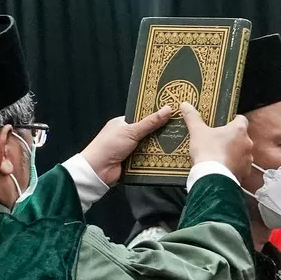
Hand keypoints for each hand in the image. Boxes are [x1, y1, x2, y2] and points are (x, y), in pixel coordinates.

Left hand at [76, 102, 249, 187]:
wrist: (97, 171)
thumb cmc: (109, 145)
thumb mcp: (131, 131)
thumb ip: (150, 122)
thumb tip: (168, 108)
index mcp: (124, 122)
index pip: (144, 115)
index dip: (158, 114)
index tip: (174, 112)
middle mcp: (128, 134)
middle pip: (150, 131)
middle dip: (163, 131)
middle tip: (183, 127)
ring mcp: (131, 149)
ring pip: (151, 145)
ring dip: (161, 145)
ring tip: (182, 141)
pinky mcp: (134, 162)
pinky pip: (149, 157)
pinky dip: (157, 157)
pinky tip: (173, 155)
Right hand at [182, 103, 251, 177]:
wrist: (212, 177)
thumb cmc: (208, 152)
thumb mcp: (197, 132)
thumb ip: (192, 117)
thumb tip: (185, 105)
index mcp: (239, 130)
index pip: (241, 119)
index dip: (233, 120)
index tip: (225, 122)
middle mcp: (247, 143)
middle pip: (241, 136)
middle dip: (231, 138)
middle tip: (218, 140)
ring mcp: (247, 159)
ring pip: (241, 152)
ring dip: (233, 153)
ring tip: (218, 155)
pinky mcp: (244, 172)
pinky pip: (240, 166)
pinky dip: (233, 166)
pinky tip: (222, 167)